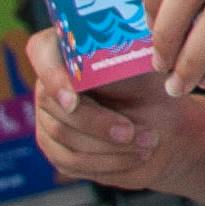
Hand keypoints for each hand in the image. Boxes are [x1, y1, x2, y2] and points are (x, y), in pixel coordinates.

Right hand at [25, 28, 176, 189]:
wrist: (162, 121)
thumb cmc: (152, 84)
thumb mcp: (144, 65)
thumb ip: (125, 55)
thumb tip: (132, 43)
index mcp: (68, 49)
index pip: (42, 50)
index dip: (54, 76)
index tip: (74, 99)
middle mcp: (50, 82)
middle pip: (54, 105)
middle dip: (97, 123)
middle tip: (131, 131)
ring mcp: (47, 118)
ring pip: (64, 137)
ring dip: (109, 146)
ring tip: (148, 143)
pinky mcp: (55, 149)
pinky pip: (71, 161)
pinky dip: (107, 162)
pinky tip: (136, 156)